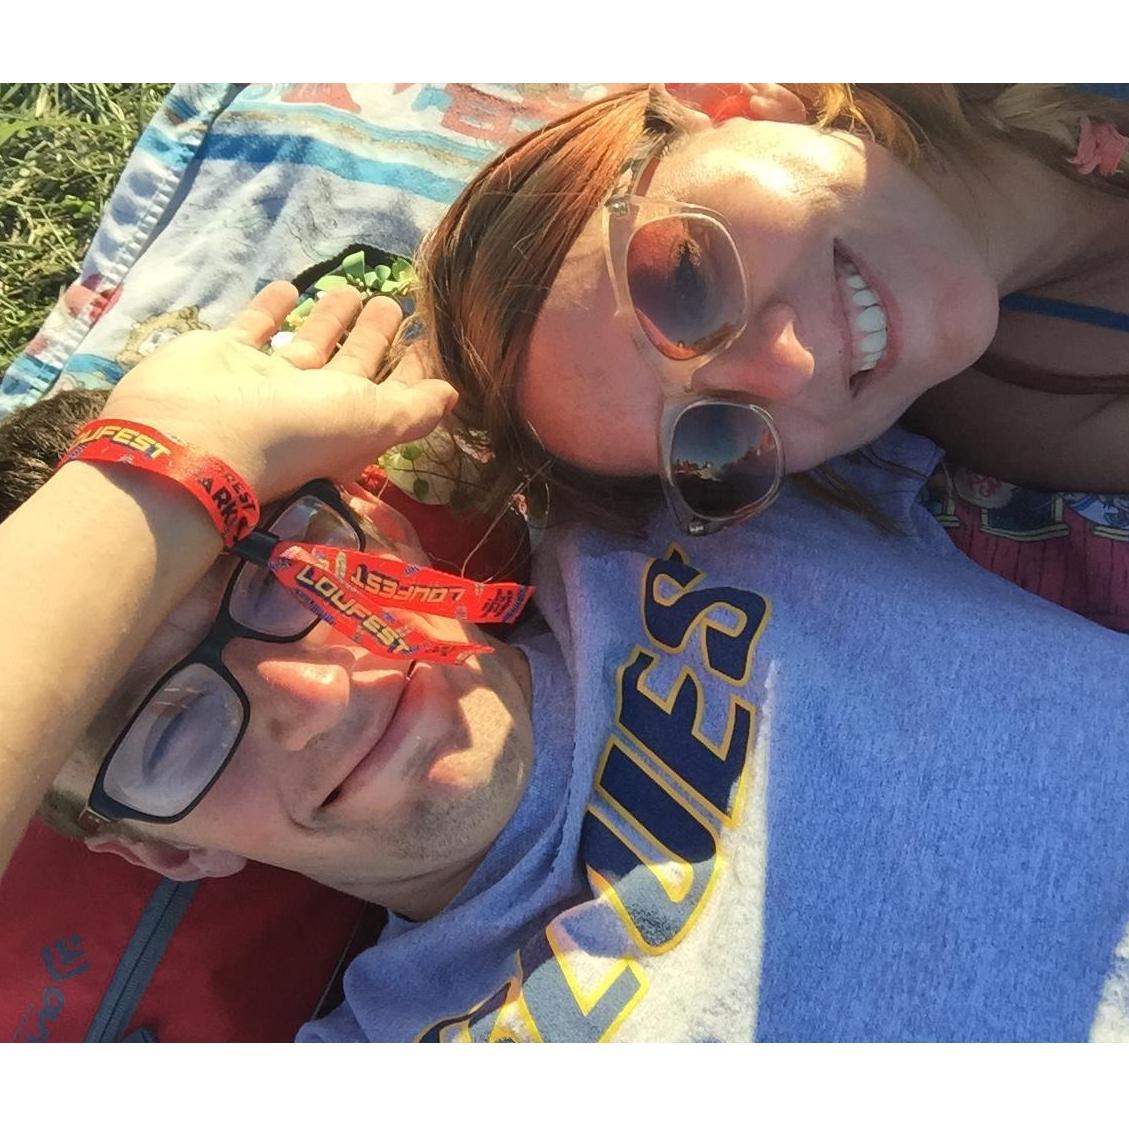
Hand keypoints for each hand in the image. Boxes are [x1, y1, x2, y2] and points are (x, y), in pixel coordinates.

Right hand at [99, 282, 455, 500]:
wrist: (197, 434)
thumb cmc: (295, 431)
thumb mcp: (371, 422)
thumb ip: (414, 409)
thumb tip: (453, 395)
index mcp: (349, 422)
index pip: (392, 392)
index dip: (414, 370)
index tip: (431, 342)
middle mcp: (311, 403)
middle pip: (353, 363)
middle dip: (376, 336)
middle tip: (395, 303)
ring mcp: (267, 377)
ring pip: (310, 340)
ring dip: (332, 318)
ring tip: (355, 288)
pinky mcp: (227, 352)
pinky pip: (257, 324)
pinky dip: (273, 307)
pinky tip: (293, 285)